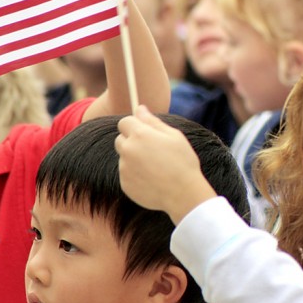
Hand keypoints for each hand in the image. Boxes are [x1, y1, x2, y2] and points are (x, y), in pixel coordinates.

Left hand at [115, 106, 216, 223]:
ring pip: (124, 157)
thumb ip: (153, 121)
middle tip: (152, 149)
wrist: (182, 193)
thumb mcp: (173, 136)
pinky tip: (152, 178)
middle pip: (121, 139)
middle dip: (132, 141)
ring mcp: (124, 168)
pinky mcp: (124, 184)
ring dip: (135, 158)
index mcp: (140, 135)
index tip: (144, 131)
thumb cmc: (182, 161)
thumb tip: (139, 109)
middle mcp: (128, 150)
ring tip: (155, 167)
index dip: (134, 125)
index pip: (124, 122)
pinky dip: (136, 174)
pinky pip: (126, 174)